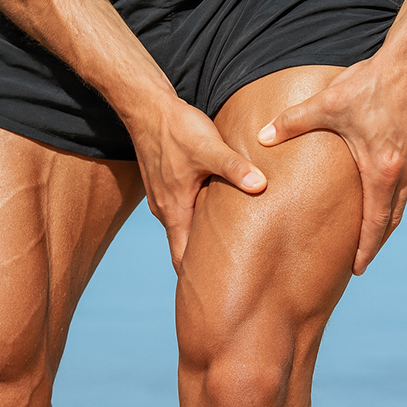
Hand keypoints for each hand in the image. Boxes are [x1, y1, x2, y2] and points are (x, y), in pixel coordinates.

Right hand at [128, 95, 266, 272]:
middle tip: (231, 284)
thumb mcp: (208, 147)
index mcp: (175, 211)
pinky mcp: (168, 186)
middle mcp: (167, 210)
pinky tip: (217, 218)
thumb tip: (260, 185)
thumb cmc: (176, 128)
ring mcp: (165, 199)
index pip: (183, 259)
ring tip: (230, 254)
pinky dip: (198, 221)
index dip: (196, 281)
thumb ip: (234, 167)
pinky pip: (184, 212)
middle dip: (203, 267)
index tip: (215, 298)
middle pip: (184, 249)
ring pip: (185, 230)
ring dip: (202, 242)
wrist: (147, 108)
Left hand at [257, 52, 406, 274]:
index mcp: (382, 171)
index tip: (357, 269)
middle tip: (359, 261)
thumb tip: (260, 137)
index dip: (366, 249)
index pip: (375, 223)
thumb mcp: (326, 104)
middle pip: (391, 220)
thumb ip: (291, 123)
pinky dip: (394, 199)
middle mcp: (404, 172)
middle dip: (375, 243)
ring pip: (401, 203)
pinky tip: (381, 197)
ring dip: (385, 222)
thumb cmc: (369, 84)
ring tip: (369, 236)